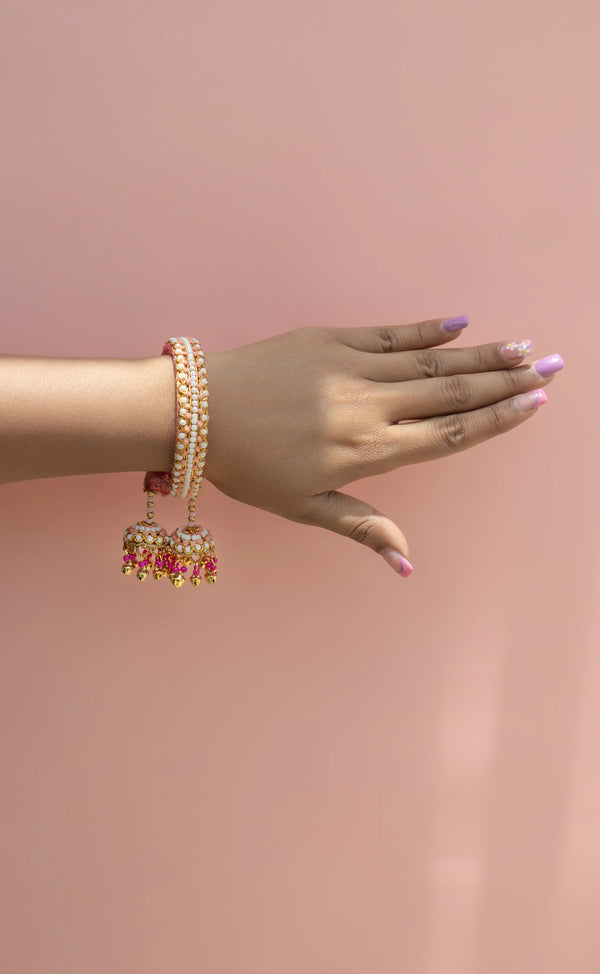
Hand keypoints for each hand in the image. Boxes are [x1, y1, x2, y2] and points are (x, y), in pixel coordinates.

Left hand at [202, 317, 562, 575]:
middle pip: (452, 393)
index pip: (448, 434)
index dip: (496, 419)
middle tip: (551, 367)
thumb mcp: (303, 507)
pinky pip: (389, 333)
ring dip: (480, 355)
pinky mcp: (330, 340)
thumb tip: (407, 563)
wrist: (197, 414)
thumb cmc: (247, 468)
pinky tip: (460, 323)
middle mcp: (369, 409)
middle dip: (507, 382)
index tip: (534, 404)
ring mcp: (351, 369)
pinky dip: (426, 330)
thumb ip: (362, 526)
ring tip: (521, 348)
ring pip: (430, 361)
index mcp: (367, 452)